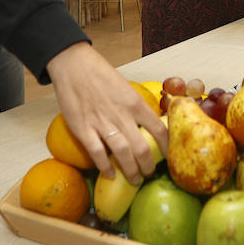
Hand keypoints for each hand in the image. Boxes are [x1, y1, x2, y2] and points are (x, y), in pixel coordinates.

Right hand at [45, 42, 167, 182]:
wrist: (74, 65)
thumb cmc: (101, 75)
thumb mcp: (126, 88)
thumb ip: (135, 107)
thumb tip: (147, 125)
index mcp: (135, 103)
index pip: (159, 129)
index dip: (167, 147)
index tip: (169, 158)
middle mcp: (121, 115)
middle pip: (142, 148)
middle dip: (148, 166)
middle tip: (149, 174)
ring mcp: (101, 123)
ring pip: (122, 154)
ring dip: (130, 171)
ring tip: (134, 179)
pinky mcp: (82, 128)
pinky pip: (97, 153)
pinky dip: (105, 166)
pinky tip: (110, 174)